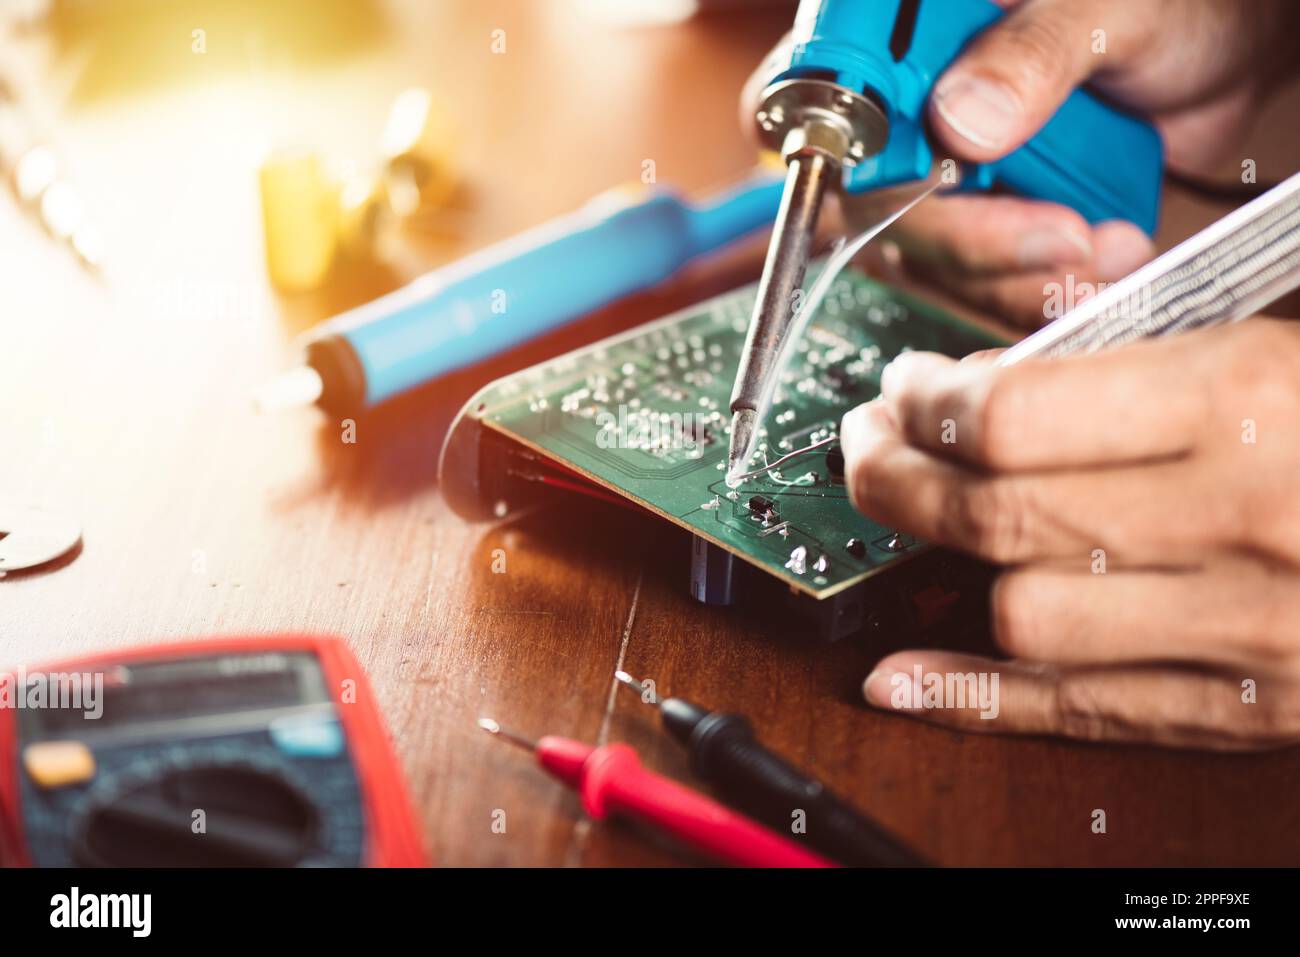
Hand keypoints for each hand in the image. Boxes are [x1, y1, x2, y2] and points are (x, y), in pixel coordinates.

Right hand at [744, 0, 1299, 325]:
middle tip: (1061, 236)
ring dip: (1018, 277)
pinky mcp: (984, 225)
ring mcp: (942, 173)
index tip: (937, 182)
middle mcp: (909, 110)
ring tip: (1103, 248)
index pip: (817, 100)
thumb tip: (960, 120)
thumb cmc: (1177, 5)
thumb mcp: (1112, 6)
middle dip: (972, 240)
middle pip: (867, 207)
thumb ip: (1035, 51)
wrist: (1230, 64)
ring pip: (926, 261)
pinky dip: (1038, 293)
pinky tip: (1099, 262)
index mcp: (909, 33)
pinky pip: (978, 286)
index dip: (843, 155)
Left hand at [840, 320, 1299, 749]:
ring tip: (911, 523)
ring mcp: (1247, 632)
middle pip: (993, 516)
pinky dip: (973, 699)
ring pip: (1023, 617)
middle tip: (869, 446)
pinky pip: (1080, 712)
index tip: (905, 388)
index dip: (926, 403)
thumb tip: (989, 380)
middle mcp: (1240, 521)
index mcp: (1250, 402)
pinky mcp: (1251, 711)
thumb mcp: (1277, 346)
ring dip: (944, 572)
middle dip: (895, 478)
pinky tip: (903, 680)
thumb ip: (1137, 363)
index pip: (1011, 417)